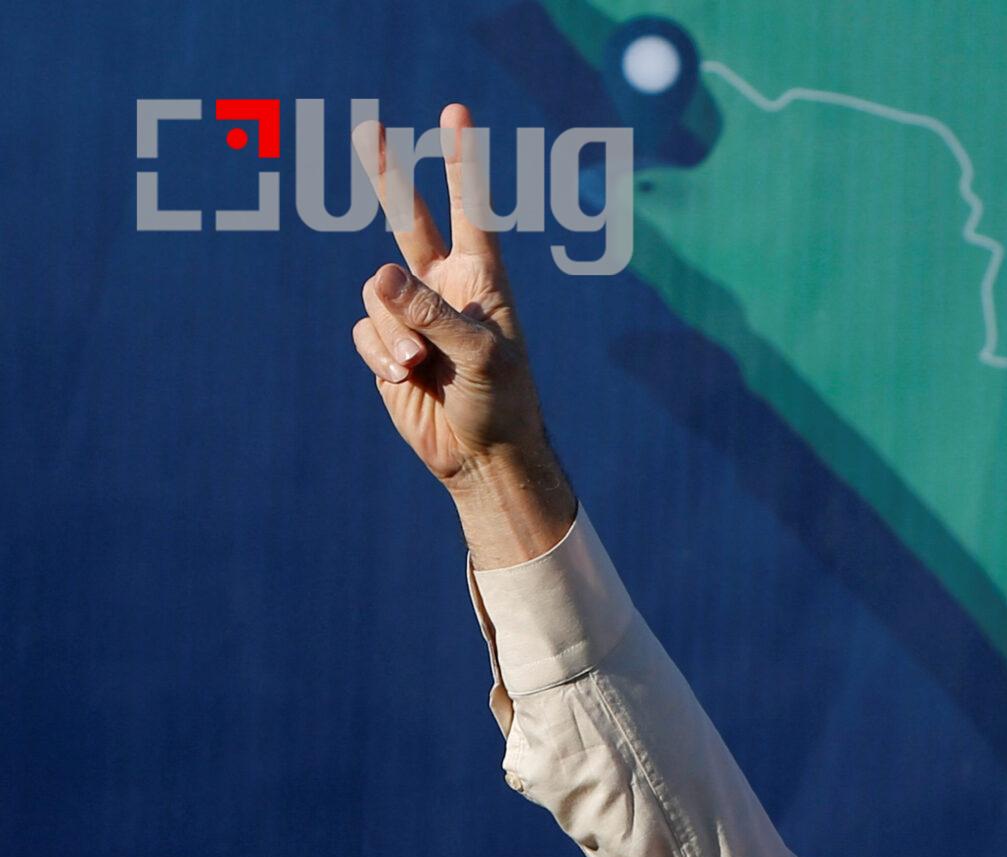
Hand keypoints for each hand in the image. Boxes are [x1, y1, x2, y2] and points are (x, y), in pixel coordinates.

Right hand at [347, 102, 573, 563]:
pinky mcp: (387, 345)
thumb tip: (378, 276)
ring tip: (422, 367)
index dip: (460, 162)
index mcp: (483, 278)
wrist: (484, 455)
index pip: (469, 209)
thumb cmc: (504, 403)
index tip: (455, 113)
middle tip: (368, 129)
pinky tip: (406, 378)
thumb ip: (432, 313)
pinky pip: (364, 331)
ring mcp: (412, 314)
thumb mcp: (481, 356)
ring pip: (375, 295)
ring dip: (393, 333)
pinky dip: (380, 354)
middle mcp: (445, 286)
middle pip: (407, 220)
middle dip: (388, 177)